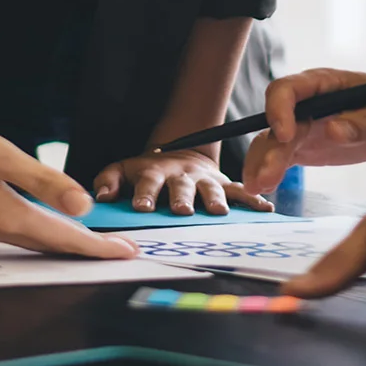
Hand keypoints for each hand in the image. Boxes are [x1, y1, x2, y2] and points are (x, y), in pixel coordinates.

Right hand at [0, 108, 138, 258]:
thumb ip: (39, 180)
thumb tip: (82, 205)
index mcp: (4, 213)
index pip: (62, 238)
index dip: (97, 247)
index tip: (129, 252)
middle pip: (49, 246)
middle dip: (86, 250)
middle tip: (119, 252)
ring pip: (30, 241)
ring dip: (62, 244)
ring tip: (90, 242)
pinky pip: (13, 233)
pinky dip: (38, 233)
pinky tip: (43, 224)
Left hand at [91, 150, 272, 215]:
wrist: (181, 153)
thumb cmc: (148, 171)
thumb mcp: (123, 170)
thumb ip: (108, 180)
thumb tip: (101, 196)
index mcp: (155, 172)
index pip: (148, 183)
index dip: (145, 194)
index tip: (142, 207)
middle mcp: (181, 176)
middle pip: (182, 187)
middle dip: (182, 199)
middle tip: (181, 210)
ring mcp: (205, 180)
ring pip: (212, 190)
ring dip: (215, 200)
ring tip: (219, 212)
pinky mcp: (224, 185)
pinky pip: (240, 192)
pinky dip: (253, 200)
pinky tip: (264, 209)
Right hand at [240, 68, 365, 192]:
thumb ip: (365, 121)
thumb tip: (333, 130)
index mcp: (324, 84)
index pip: (288, 89)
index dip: (279, 109)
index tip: (285, 136)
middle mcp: (306, 103)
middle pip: (277, 123)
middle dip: (269, 150)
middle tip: (265, 177)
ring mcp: (304, 126)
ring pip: (273, 142)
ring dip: (262, 163)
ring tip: (256, 188)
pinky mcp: (307, 146)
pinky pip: (282, 157)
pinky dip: (269, 171)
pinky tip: (260, 188)